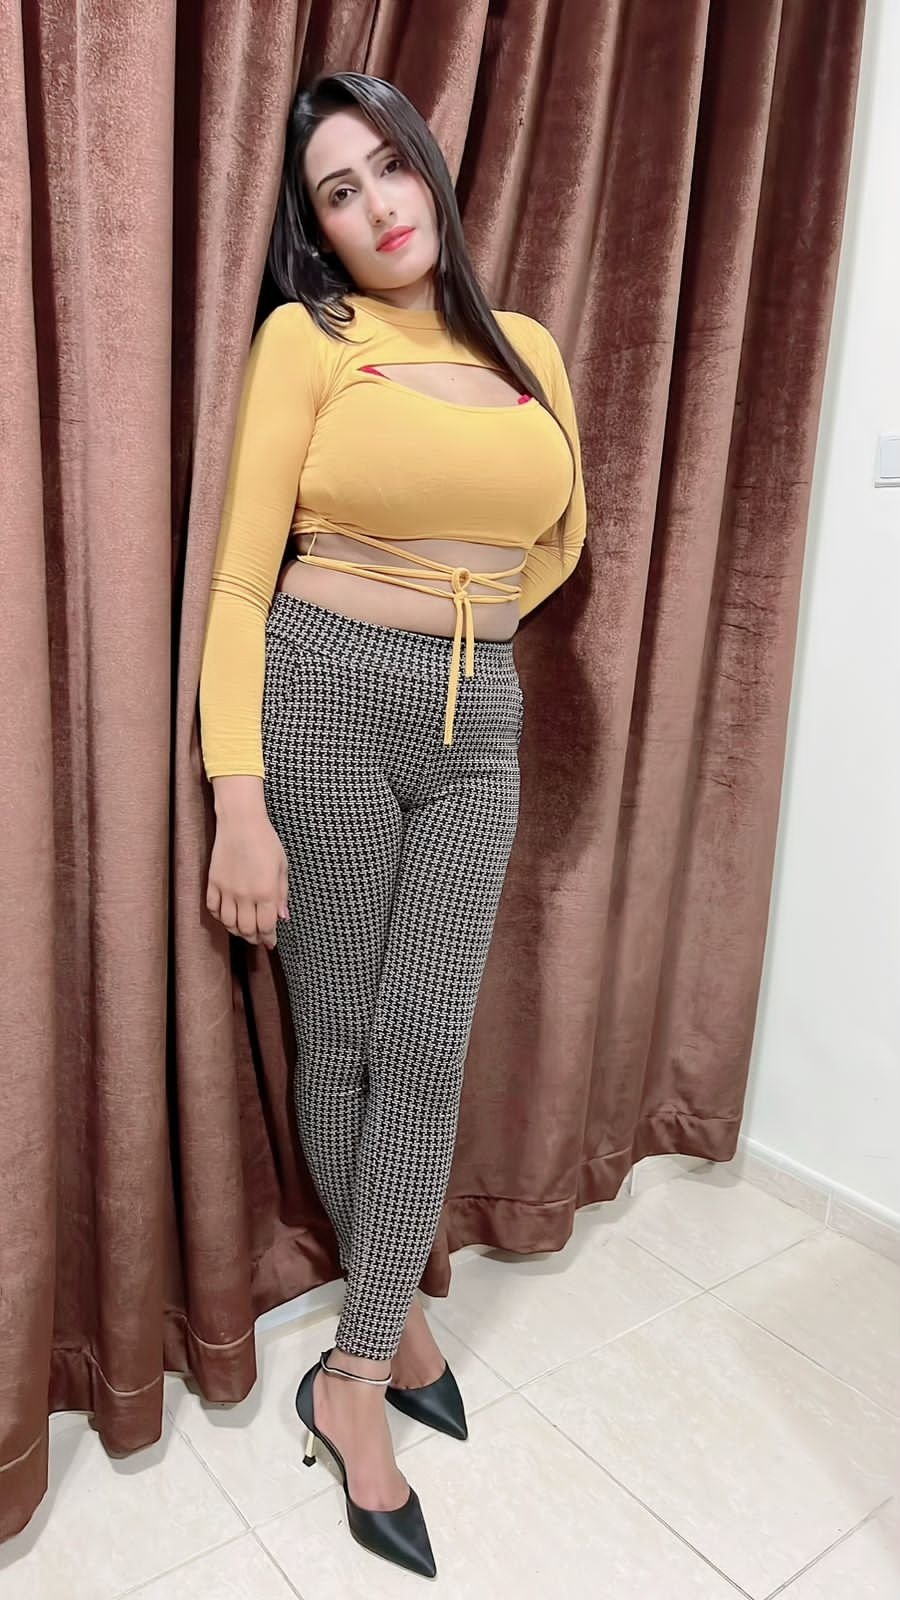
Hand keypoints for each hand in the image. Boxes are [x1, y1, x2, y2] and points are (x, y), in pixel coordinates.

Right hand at [206, 816, 288, 948]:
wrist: (241, 822)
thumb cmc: (266, 841)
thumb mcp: (282, 867)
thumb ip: (281, 894)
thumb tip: (282, 917)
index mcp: (266, 892)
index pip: (266, 926)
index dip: (269, 938)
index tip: (271, 942)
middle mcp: (245, 895)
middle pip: (246, 929)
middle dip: (253, 937)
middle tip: (258, 938)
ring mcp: (227, 890)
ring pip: (228, 923)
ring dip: (236, 930)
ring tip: (243, 930)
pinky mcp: (213, 882)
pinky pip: (213, 908)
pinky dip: (220, 916)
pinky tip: (227, 915)